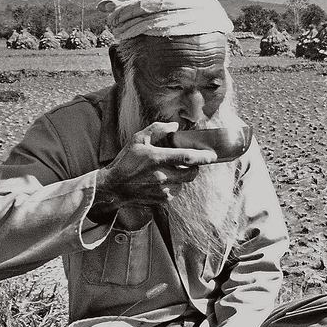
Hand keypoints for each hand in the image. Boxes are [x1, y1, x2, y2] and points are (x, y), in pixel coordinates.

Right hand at [91, 122, 217, 220]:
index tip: (212, 155)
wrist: (114, 186)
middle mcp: (161, 175)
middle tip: (191, 161)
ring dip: (182, 175)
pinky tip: (163, 179)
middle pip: (191, 173)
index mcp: (156, 158)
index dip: (203, 156)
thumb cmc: (126, 161)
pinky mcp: (163, 199)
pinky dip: (175, 184)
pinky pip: (177, 190)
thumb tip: (175, 127)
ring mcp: (162, 190)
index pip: (187, 157)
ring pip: (184, 182)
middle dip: (195, 167)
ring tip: (169, 170)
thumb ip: (157, 129)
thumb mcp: (138, 140)